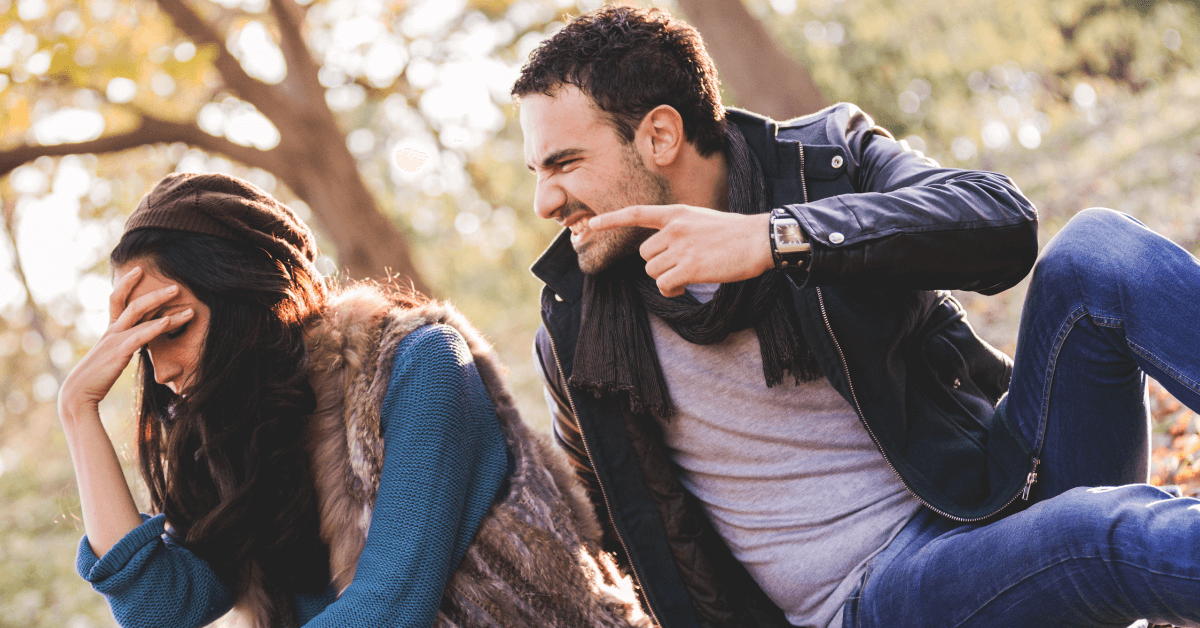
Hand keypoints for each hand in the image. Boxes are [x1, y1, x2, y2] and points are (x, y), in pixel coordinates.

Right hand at [58, 267, 192, 419]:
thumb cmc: (96, 379)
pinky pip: (139, 335)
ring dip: (162, 303)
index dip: (127, 284)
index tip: (139, 270)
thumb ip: (125, 348)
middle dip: (154, 292)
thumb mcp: (113, 358)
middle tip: (175, 285)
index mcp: (111, 331)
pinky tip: (169, 321)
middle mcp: (112, 330)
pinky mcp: (118, 351)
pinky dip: (155, 327)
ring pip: (138, 312)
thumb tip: (140, 344)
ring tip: (181, 297)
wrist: (77, 393)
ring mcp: (114, 339)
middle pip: (133, 302)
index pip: (118, 300)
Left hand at [589, 205, 772, 296]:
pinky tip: (685, 287)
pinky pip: (665, 285)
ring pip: (653, 271)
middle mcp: (675, 228)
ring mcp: (681, 248)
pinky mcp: (690, 267)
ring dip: (666, 280)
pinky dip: (672, 290)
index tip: (591, 224)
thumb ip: (680, 231)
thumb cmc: (735, 234)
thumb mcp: (702, 221)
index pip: (637, 213)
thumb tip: (664, 255)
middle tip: (680, 269)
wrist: (759, 239)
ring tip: (686, 278)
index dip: (612, 219)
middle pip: (645, 255)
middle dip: (659, 265)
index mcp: (677, 214)